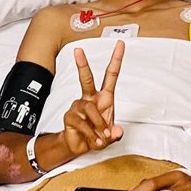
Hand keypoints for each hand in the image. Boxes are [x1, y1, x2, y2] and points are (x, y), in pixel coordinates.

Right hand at [60, 42, 124, 156]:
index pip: (111, 75)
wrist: (81, 146)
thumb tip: (116, 131)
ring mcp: (78, 106)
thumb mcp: (111, 136)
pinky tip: (94, 141)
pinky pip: (82, 122)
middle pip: (86, 78)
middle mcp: (90, 98)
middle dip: (82, 64)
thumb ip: (115, 134)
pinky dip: (91, 134)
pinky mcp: (69, 116)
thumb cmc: (97, 135)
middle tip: (78, 50)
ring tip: (102, 137)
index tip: (120, 44)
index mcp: (104, 97)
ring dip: (99, 125)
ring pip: (90, 109)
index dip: (116, 59)